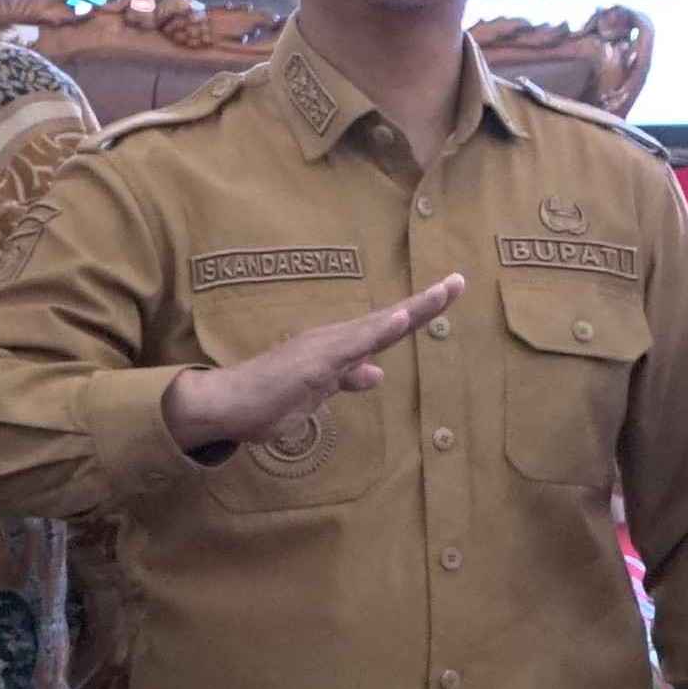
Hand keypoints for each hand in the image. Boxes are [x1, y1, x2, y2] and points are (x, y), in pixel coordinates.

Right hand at [169, 274, 463, 452]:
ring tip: (443, 292)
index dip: (419, 313)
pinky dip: (377, 332)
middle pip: (390, 320)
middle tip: (459, 282)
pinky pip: (350, 346)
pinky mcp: (313, 364)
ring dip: (410, 311)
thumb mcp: (319, 393)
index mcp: (340, 349)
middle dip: (426, 303)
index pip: (387, 330)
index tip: (450, 292)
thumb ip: (346, 380)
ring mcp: (324, 350)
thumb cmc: (270, 399)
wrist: (228, 405)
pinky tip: (399, 319)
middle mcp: (336, 341)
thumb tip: (377, 372)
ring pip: (376, 327)